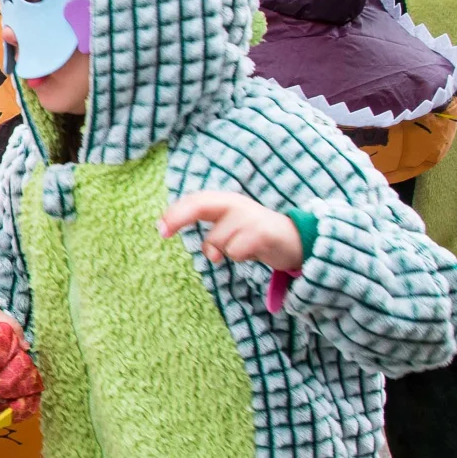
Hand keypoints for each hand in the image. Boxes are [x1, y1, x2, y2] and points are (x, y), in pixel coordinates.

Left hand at [159, 190, 303, 271]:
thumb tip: (167, 226)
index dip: (174, 212)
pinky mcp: (262, 232)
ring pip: (216, 241)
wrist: (296, 241)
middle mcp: (235, 204)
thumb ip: (207, 224)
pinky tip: (253, 252)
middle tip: (163, 233)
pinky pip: (234, 251)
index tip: (160, 229)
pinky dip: (238, 257)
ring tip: (240, 249)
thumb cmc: (254, 235)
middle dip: (178, 217)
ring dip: (222, 252)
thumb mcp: (229, 225)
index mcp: (224, 201)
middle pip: (199, 205)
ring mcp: (249, 216)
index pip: (194, 200)